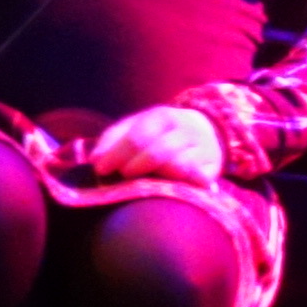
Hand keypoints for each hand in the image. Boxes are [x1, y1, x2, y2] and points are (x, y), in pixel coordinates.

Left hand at [84, 103, 226, 186]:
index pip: (138, 136)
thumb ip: (114, 139)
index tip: (101, 169)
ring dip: (157, 178)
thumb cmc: (161, 133)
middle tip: (123, 176)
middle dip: (136, 167)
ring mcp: (202, 151)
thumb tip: (95, 159)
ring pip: (179, 167)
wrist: (209, 131)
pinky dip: (182, 186)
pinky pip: (196, 182)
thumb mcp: (137, 126)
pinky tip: (169, 190)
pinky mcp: (211, 171)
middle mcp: (185, 131)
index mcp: (162, 117)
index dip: (117, 154)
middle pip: (158, 153)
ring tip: (144, 183)